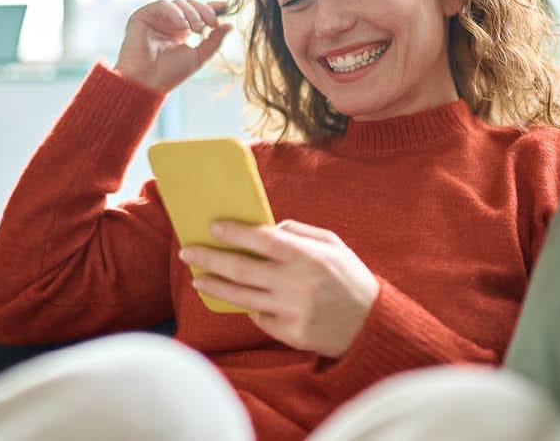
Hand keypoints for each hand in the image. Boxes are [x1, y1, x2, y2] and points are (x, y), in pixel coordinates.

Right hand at [114, 0, 231, 92]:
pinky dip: (175, 12)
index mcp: (181, 30)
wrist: (147, 82)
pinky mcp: (143, 16)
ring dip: (192, 13)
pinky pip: (162, 5)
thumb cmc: (169, 74)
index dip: (211, 7)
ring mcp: (156, 18)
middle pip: (190, 4)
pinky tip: (183, 25)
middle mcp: (169, 22)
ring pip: (179, 3)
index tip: (226, 6)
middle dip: (204, 11)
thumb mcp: (198, 56)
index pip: (197, 12)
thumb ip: (214, 41)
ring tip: (197, 29)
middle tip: (212, 24)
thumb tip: (229, 25)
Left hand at [180, 220, 380, 357]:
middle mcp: (295, 283)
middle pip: (240, 269)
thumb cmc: (350, 278)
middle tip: (188, 252)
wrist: (371, 325)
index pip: (261, 239)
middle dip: (210, 258)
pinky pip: (258, 317)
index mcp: (306, 256)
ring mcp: (290, 310)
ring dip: (214, 286)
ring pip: (240, 297)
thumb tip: (268, 227)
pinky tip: (240, 300)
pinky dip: (248, 307)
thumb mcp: (334, 245)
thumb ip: (301, 232)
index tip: (213, 227)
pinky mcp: (288, 333)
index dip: (234, 232)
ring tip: (198, 279)